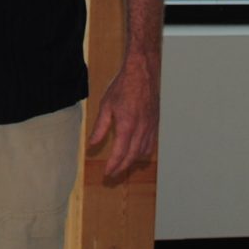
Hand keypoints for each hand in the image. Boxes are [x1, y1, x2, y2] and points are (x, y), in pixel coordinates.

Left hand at [86, 63, 159, 183]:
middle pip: (132, 157)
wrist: (142, 73)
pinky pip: (151, 144)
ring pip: (143, 152)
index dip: (113, 166)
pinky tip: (136, 153)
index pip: (120, 153)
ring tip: (122, 166)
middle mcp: (141, 129)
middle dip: (122, 168)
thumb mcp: (106, 106)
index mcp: (127, 125)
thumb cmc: (123, 86)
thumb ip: (100, 127)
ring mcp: (151, 127)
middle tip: (112, 175)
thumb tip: (92, 144)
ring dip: (132, 162)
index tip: (106, 173)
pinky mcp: (155, 123)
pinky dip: (143, 153)